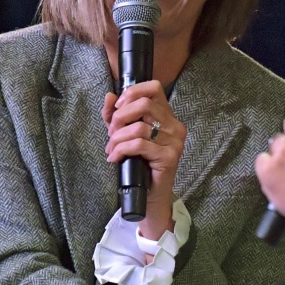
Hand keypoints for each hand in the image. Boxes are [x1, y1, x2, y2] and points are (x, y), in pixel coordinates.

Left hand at [103, 81, 185, 239]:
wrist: (150, 196)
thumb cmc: (139, 164)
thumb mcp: (124, 136)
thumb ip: (116, 116)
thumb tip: (109, 97)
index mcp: (167, 116)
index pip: (154, 88)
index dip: (133, 92)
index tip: (118, 107)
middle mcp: (175, 126)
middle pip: (144, 105)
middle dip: (120, 117)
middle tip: (111, 133)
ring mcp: (175, 142)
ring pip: (138, 127)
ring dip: (117, 138)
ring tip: (111, 149)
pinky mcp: (169, 157)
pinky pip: (139, 145)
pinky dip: (121, 149)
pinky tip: (115, 157)